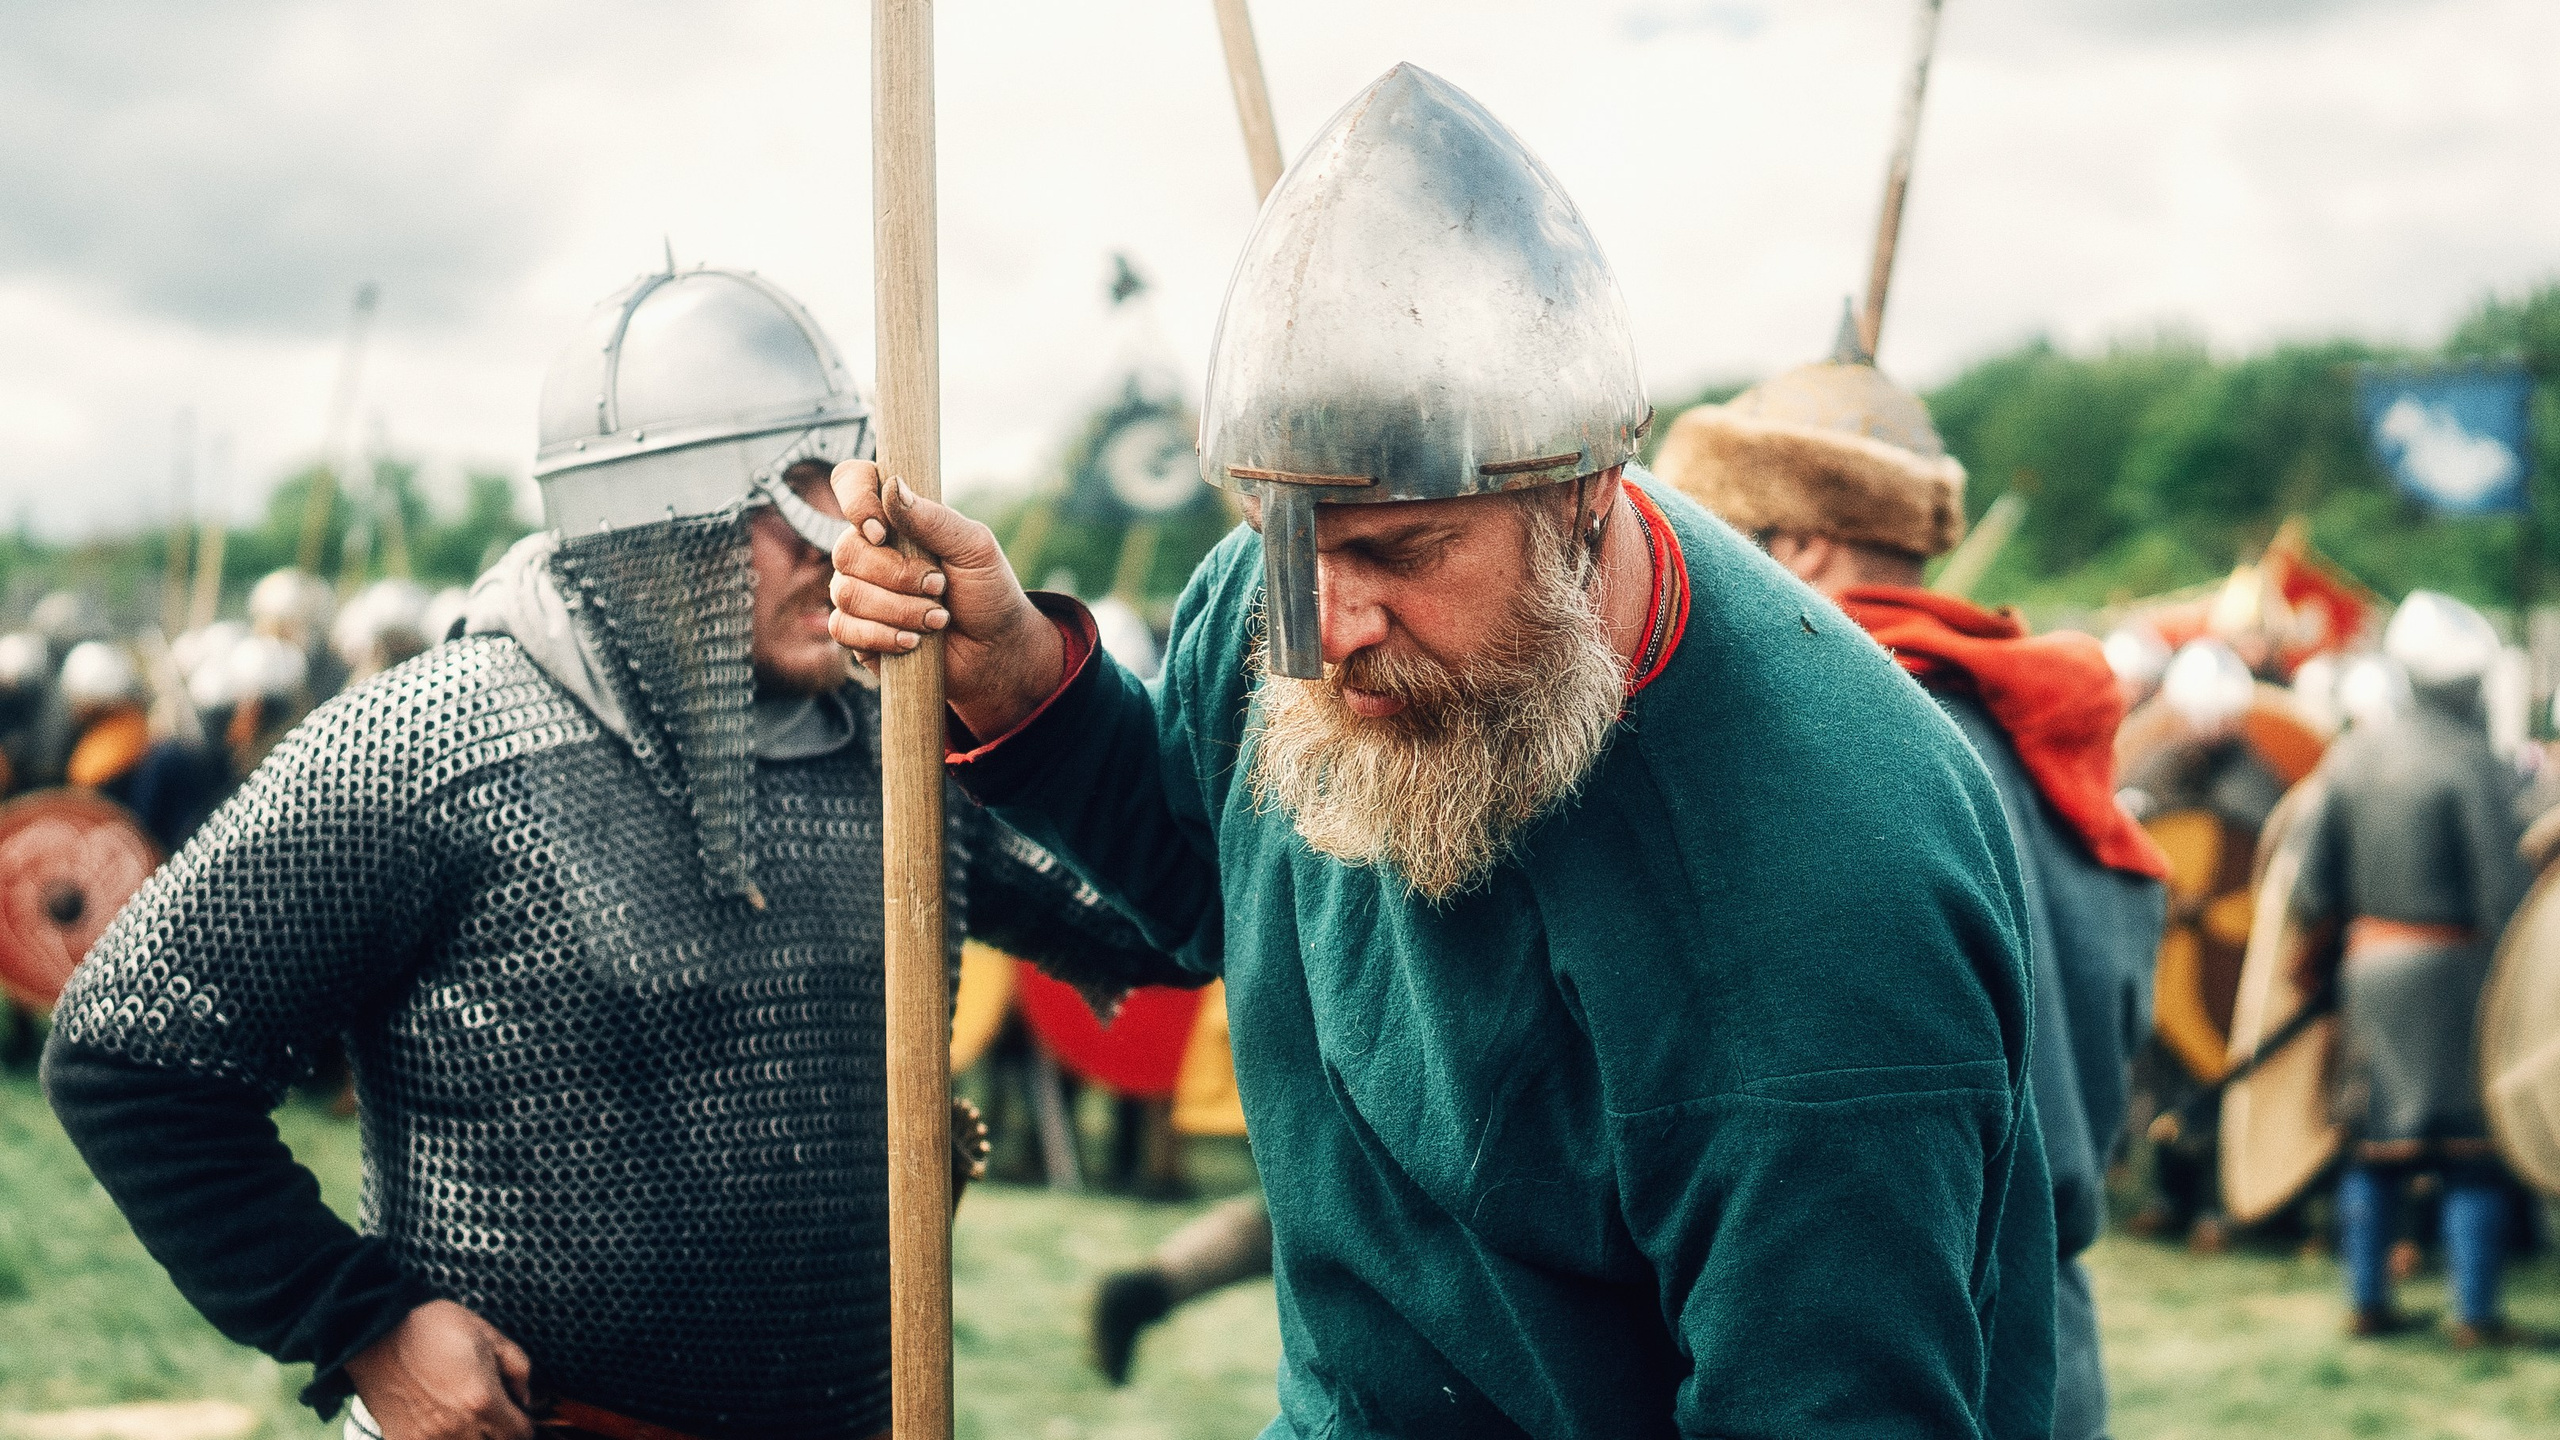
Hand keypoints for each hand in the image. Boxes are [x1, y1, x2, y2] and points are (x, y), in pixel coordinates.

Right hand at [344, 1300, 535, 1439]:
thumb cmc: (432, 1328)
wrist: (375, 1331)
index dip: (524, 1424)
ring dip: (473, 1438)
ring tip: (466, 1419)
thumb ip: (518, 1368)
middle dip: (500, 1433)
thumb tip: (525, 1397)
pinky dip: (441, 1439)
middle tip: (492, 1416)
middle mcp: (457, 1429)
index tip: (516, 1413)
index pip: (521, 1435)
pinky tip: (441, 1426)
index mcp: (483, 1401)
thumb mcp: (488, 1335)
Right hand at [829, 458, 1066, 738]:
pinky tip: (913, 642)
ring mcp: (859, 589)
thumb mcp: (974, 550)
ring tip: (938, 620)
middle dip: (898, 575)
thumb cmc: (988, 591)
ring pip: (846, 592)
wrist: (995, 650)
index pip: (852, 481)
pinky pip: (843, 628)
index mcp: (897, 517)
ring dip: (899, 610)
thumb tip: (892, 486)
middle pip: (847, 549)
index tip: (883, 531)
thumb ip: (935, 519)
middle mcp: (870, 549)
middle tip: (940, 587)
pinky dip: (882, 636)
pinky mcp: (856, 630)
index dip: (856, 499)